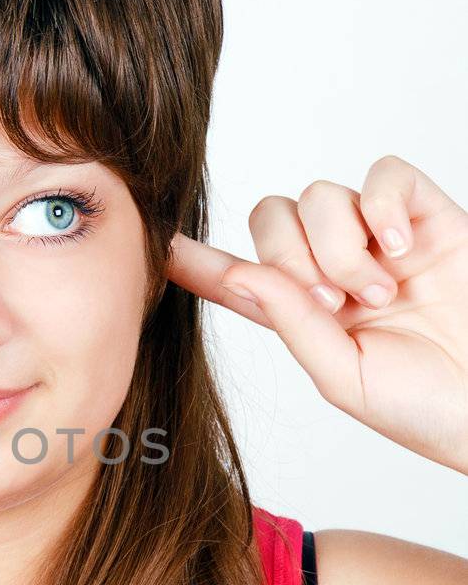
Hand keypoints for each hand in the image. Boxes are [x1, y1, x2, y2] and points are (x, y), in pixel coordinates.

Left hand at [166, 155, 467, 474]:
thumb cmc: (427, 409)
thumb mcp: (344, 378)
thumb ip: (292, 323)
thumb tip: (242, 273)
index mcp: (305, 314)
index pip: (237, 276)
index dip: (196, 261)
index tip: (154, 246)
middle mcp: (336, 268)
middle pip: (273, 217)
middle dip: (290, 256)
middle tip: (335, 304)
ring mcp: (382, 239)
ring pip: (322, 196)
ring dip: (341, 245)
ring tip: (379, 292)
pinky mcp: (430, 216)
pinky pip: (386, 175)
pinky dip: (386, 207)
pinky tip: (404, 251)